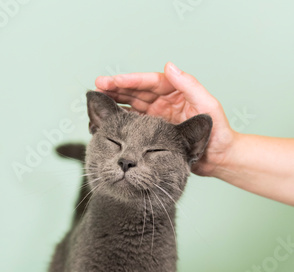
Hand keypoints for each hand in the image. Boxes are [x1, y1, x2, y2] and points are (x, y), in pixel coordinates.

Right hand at [95, 62, 236, 176]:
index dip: (131, 80)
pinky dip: (123, 119)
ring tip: (99, 100)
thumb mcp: (208, 106)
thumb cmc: (219, 133)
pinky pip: (136, 123)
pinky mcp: (156, 133)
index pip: (150, 83)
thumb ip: (190, 86)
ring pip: (134, 105)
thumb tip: (170, 66)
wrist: (220, 158)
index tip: (114, 80)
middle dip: (118, 88)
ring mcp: (160, 117)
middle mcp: (166, 102)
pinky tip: (110, 119)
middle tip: (98, 86)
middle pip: (138, 92)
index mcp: (177, 93)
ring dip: (117, 102)